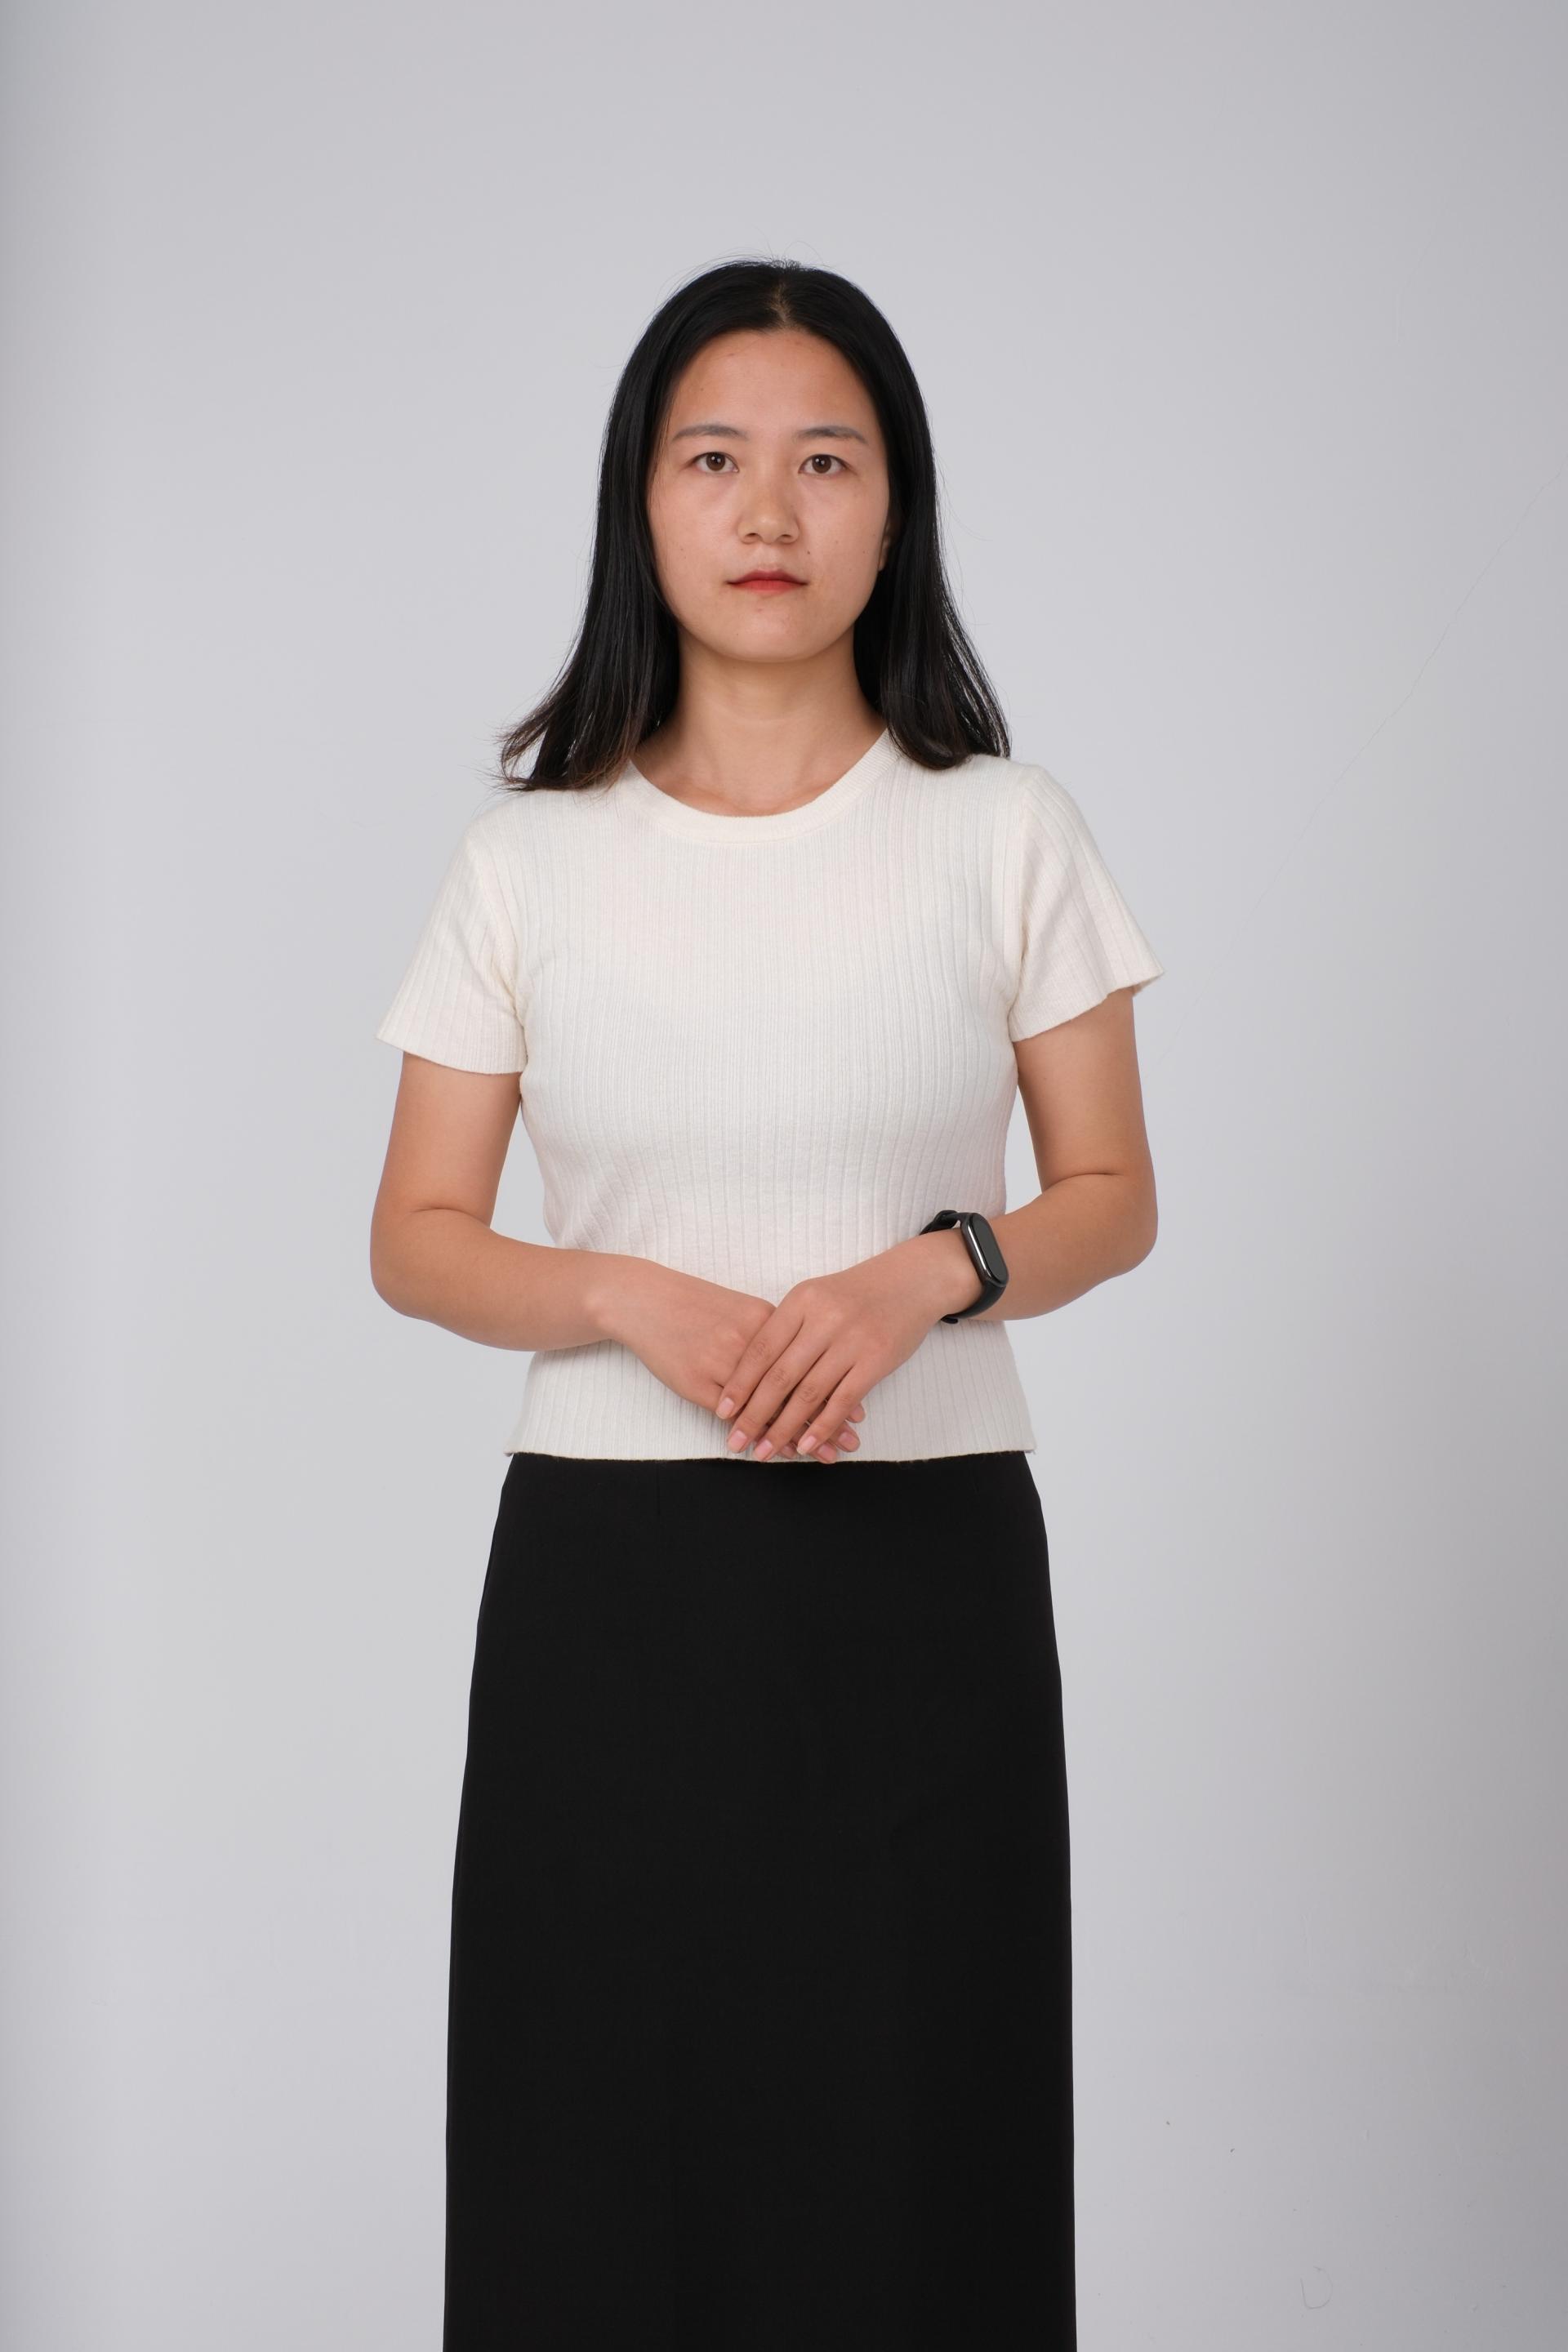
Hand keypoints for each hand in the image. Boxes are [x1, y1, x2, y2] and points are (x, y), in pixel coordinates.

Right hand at [601, 1260, 867, 1458]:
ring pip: (769, 1406)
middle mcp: (748, 1341)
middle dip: (828, 1417)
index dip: (836, 1389)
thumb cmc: (695, 1306)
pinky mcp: (697, 1382)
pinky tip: (779, 1451)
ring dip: (799, 1433)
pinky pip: (737, 1416)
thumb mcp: (740, 1310)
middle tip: (851, 1442)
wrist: (644, 1300)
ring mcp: (722, 1362)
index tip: (859, 1412)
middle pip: (796, 1386)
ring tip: (825, 1455)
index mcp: (765, 1318)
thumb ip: (774, 1335)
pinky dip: (761, 1435)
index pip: (810, 1362)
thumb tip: (809, 1361)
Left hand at [714, 1230, 979, 1462]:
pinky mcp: (876, 1360)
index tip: (723, 1411)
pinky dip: (822, 1427)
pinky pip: (842, 1400)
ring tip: (766, 1450)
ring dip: (784, 1428)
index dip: (740, 1384)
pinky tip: (806, 1445)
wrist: (911, 1281)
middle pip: (779, 1376)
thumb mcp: (815, 1297)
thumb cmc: (856, 1293)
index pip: (761, 1349)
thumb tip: (751, 1373)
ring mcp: (851, 1340)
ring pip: (808, 1393)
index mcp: (801, 1302)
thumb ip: (787, 1329)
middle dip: (754, 1414)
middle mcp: (823, 1320)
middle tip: (736, 1441)